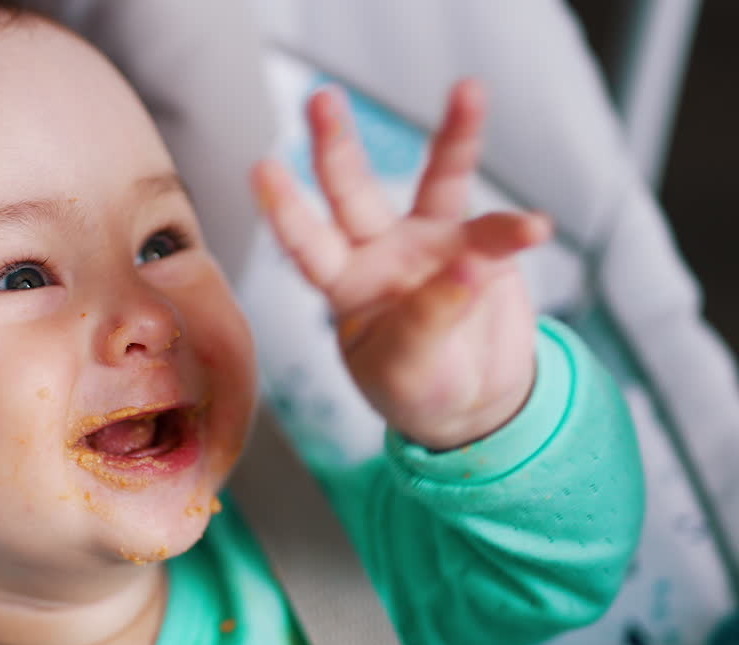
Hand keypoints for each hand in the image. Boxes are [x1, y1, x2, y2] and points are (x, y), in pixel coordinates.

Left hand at [251, 79, 545, 449]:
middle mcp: (380, 252)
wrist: (470, 402)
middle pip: (353, 191)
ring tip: (469, 91)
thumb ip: (427, 319)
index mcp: (343, 284)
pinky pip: (498, 231)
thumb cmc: (415, 387)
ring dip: (455, 138)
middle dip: (337, 145)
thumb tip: (469, 266)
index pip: (306, 244)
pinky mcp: (481, 249)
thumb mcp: (405, 369)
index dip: (285, 210)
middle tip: (321, 99)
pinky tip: (535, 228)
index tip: (261, 169)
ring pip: (438, 181)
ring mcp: (432, 243)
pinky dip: (515, 230)